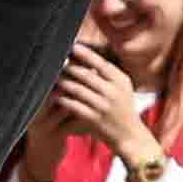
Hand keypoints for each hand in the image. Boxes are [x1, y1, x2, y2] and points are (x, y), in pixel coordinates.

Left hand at [36, 35, 153, 169]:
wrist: (129, 134)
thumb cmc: (122, 107)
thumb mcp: (123, 87)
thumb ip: (109, 73)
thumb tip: (88, 54)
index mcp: (121, 81)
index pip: (101, 63)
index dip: (86, 54)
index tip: (72, 46)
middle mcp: (113, 92)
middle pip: (86, 75)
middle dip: (70, 67)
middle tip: (56, 60)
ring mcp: (103, 106)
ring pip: (78, 90)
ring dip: (63, 82)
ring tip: (52, 77)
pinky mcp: (94, 119)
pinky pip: (74, 106)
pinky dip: (63, 100)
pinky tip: (54, 95)